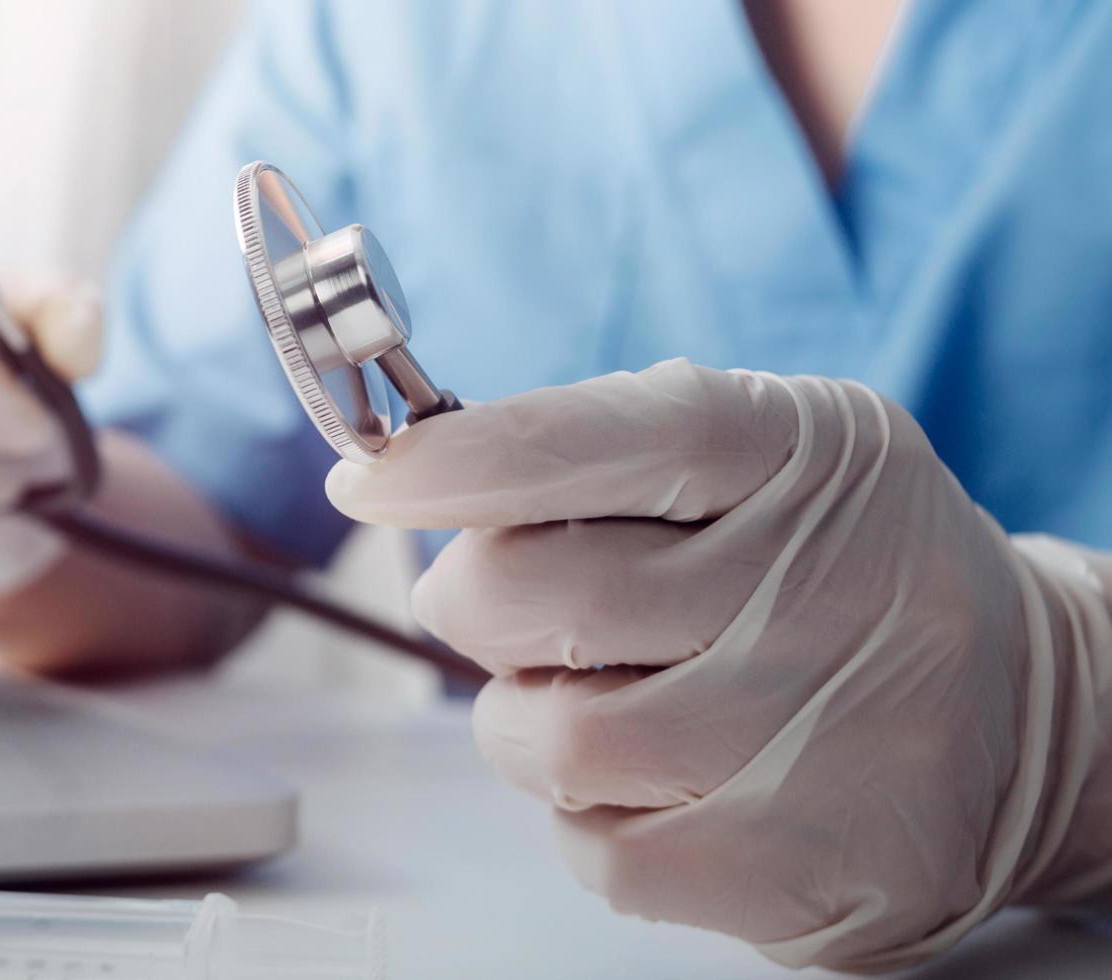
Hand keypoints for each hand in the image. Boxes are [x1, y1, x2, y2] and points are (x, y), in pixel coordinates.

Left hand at [329, 360, 1111, 970]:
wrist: (1020, 719)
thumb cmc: (835, 575)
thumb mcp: (766, 462)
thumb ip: (602, 451)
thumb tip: (416, 476)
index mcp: (808, 456)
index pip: (618, 435)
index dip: (471, 458)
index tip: (371, 480)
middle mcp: (828, 586)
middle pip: (538, 592)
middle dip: (479, 604)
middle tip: (518, 613)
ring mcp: (821, 732)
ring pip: (552, 733)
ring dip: (528, 721)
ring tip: (598, 700)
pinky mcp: (801, 864)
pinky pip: (599, 847)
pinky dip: (588, 819)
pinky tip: (656, 786)